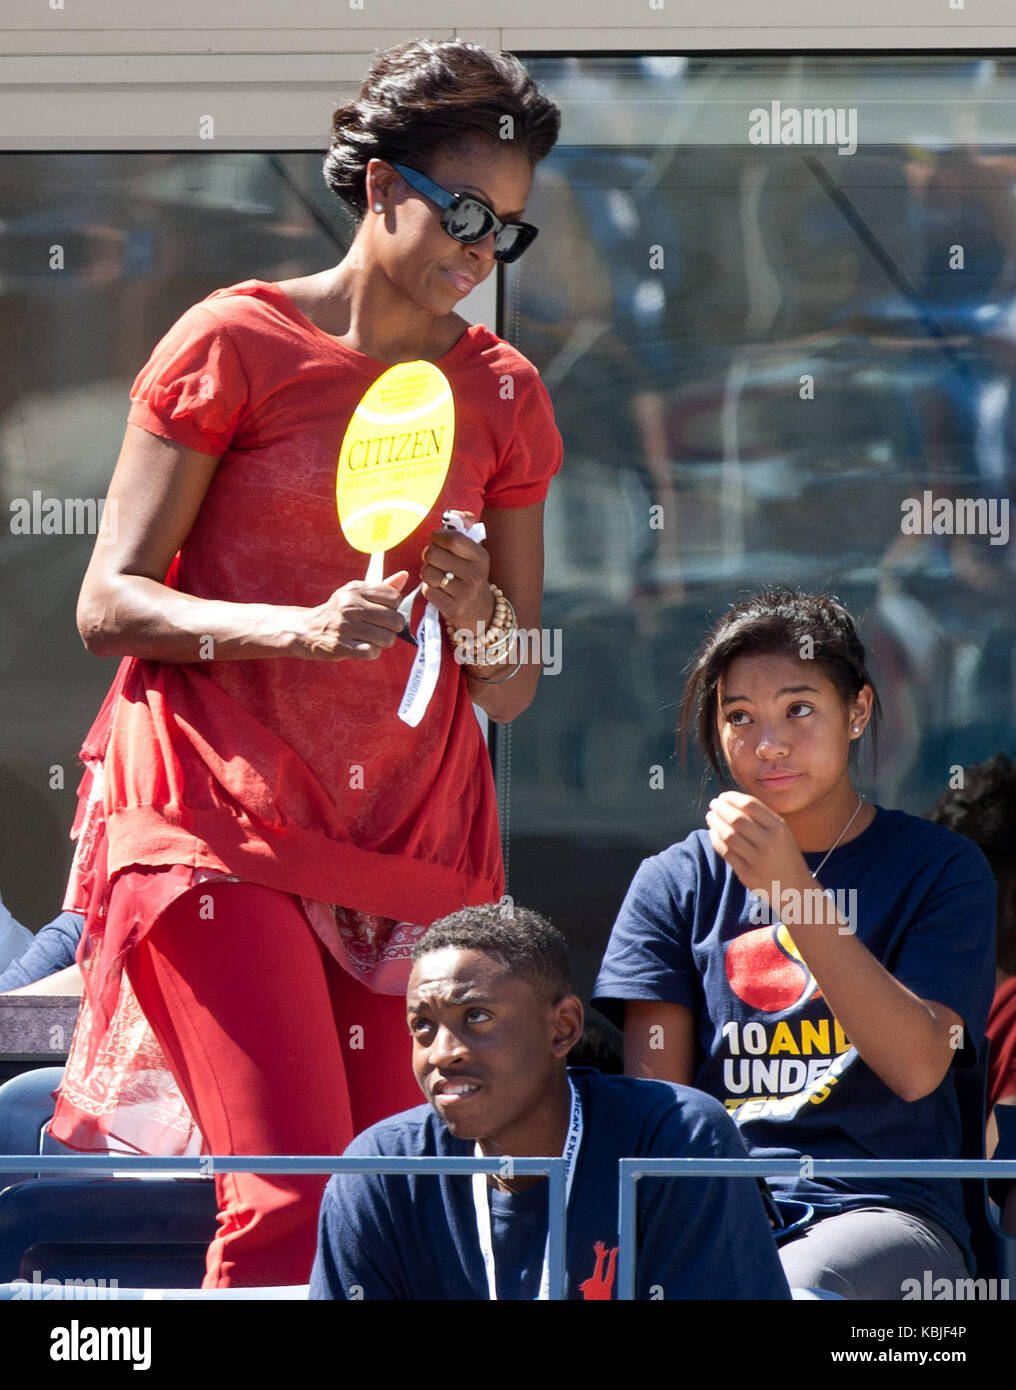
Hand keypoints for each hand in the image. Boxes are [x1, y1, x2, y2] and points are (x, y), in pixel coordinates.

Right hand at [297, 570, 408, 660]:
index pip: (394, 597)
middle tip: (382, 628)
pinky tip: (363, 646)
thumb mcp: (356, 593)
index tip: (383, 610)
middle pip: (395, 620)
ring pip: (387, 638)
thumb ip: (382, 587)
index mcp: (356, 589)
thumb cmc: (339, 611)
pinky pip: (372, 652)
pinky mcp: (341, 646)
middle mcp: (350, 606)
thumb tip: (404, 576)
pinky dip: (372, 652)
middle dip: (393, 627)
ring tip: (372, 638)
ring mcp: (345, 626)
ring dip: (383, 642)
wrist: (308, 629)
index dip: (394, 607)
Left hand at [419, 510, 494, 632]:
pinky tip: (439, 590)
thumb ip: (466, 525)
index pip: (452, 538)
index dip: (437, 537)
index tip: (438, 541)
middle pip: (433, 555)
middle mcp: (475, 574)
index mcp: (480, 556)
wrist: (479, 611)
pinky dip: (429, 589)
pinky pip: (428, 591)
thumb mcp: (474, 551)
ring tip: (437, 575)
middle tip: (434, 560)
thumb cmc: (470, 573)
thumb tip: (453, 512)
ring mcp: (464, 592)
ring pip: (428, 573)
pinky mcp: (453, 608)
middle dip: (429, 556)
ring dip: (427, 573)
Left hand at [705, 791, 808, 897]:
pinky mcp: (747, 874)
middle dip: (720, 809)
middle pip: (736, 819)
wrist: (796, 889)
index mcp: (780, 828)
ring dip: (715, 823)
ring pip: (728, 835)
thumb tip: (732, 801)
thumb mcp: (782, 834)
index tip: (723, 796)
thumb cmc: (785, 856)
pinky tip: (713, 833)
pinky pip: (726, 852)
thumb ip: (762, 818)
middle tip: (713, 804)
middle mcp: (770, 843)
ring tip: (710, 816)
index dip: (732, 798)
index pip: (751, 805)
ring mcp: (758, 860)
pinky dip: (716, 840)